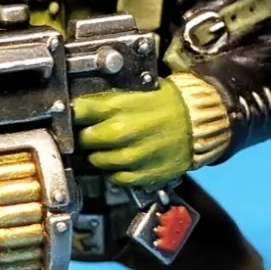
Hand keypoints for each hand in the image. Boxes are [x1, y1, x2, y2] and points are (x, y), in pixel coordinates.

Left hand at [73, 82, 193, 189]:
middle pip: (82, 139)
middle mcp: (120, 132)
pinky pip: (113, 178)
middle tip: (93, 133)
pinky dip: (114, 171)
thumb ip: (106, 100)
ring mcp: (129, 155)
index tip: (72, 117)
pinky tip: (123, 160)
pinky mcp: (139, 174)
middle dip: (85, 136)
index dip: (72, 115)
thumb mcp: (135, 91)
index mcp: (117, 106)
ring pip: (96, 160)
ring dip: (99, 155)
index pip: (77, 112)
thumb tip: (79, 106)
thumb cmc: (168, 104)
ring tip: (112, 146)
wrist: (199, 123)